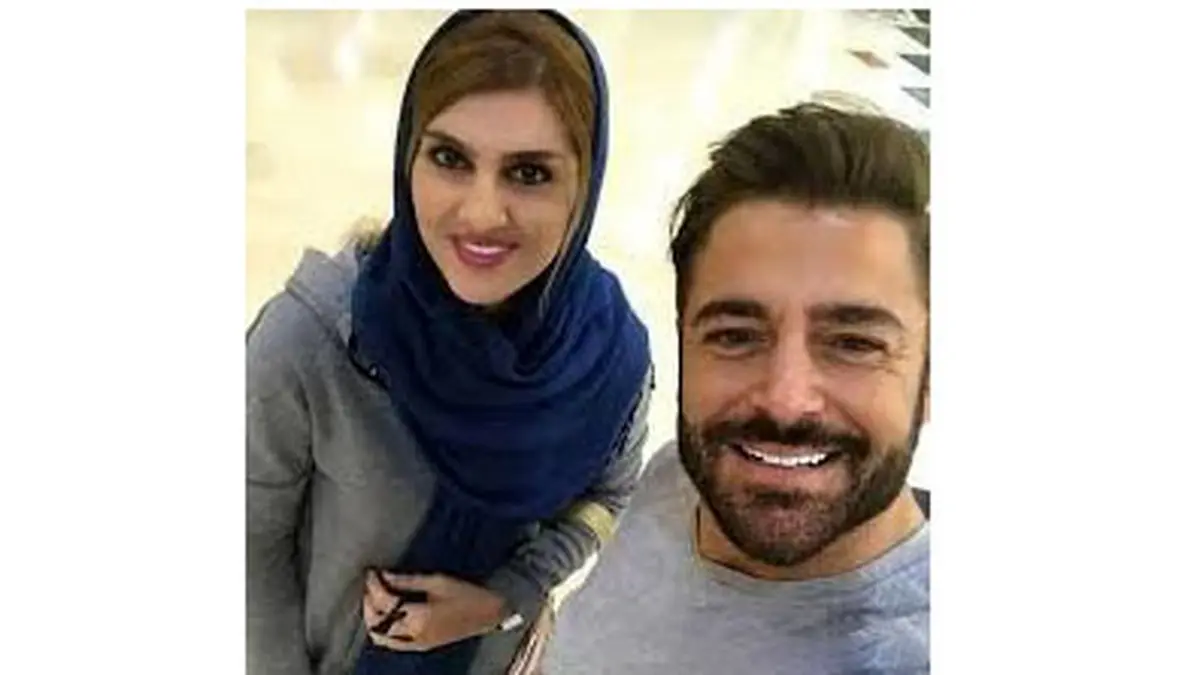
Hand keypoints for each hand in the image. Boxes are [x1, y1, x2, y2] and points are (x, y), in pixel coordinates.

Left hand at [362, 570, 510, 652]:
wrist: (489, 613)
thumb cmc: (466, 593)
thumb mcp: (437, 581)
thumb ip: (407, 580)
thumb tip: (383, 575)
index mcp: (419, 617)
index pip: (386, 603)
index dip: (374, 586)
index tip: (371, 572)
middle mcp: (414, 634)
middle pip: (378, 623)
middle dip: (369, 603)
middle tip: (370, 585)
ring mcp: (417, 643)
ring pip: (381, 637)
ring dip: (373, 618)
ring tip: (374, 598)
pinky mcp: (420, 645)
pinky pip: (392, 642)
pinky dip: (383, 628)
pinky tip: (386, 613)